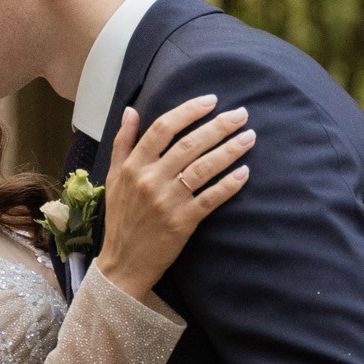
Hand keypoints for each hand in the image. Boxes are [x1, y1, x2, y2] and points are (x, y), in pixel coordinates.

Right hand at [93, 95, 253, 301]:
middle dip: (218, 126)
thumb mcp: (114, 177)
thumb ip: (123, 142)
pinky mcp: (182, 222)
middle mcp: (150, 180)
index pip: (163, 128)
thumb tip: (132, 110)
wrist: (123, 263)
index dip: (189, 111)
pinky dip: (228, 185)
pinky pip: (210, 198)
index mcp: (133, 166)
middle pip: (189, 144)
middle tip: (241, 114)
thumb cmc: (121, 217)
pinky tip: (244, 173)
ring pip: (203, 168)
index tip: (211, 100)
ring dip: (229, 150)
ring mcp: (167, 201)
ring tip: (249, 137)